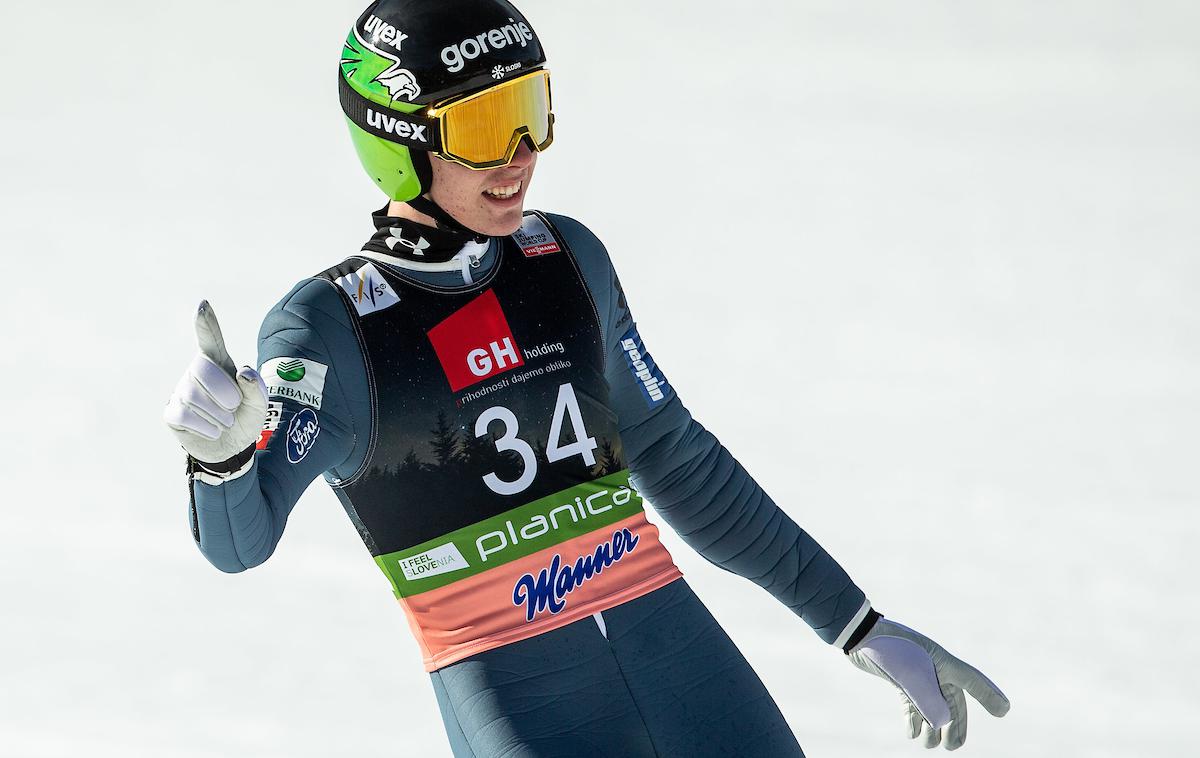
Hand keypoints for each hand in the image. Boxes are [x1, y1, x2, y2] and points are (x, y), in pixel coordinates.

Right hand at [164, 301, 267, 469]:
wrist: (232, 450)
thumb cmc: (244, 419)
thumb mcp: (259, 406)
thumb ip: (257, 389)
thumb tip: (244, 374)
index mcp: (219, 363)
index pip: (210, 339)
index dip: (205, 323)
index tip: (202, 305)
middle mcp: (196, 371)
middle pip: (203, 370)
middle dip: (225, 394)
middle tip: (233, 409)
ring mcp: (180, 390)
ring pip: (194, 396)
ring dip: (218, 415)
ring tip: (223, 422)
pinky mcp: (171, 412)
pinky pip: (184, 415)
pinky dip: (205, 427)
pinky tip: (211, 430)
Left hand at [848, 617, 1008, 749]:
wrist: (858, 634)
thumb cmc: (887, 649)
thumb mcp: (909, 675)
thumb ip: (927, 701)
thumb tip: (940, 725)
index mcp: (943, 662)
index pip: (973, 682)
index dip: (989, 696)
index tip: (1004, 710)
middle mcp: (935, 669)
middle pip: (953, 703)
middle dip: (955, 726)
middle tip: (951, 746)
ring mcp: (918, 675)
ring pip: (933, 707)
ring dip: (932, 727)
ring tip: (927, 743)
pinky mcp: (902, 680)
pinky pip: (915, 704)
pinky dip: (915, 719)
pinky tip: (911, 732)